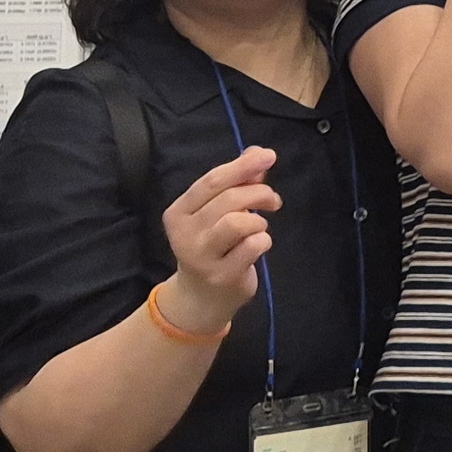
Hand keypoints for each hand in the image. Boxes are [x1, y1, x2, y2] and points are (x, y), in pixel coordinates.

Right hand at [157, 143, 279, 328]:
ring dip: (258, 221)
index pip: (211, 181)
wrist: (201, 299)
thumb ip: (236, 183)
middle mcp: (184, 234)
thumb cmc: (212, 247)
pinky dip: (263, 241)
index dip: (242, 166)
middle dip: (259, 193)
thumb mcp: (216, 214)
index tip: (268, 156)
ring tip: (259, 229)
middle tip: (273, 201)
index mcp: (178, 213)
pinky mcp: (222, 276)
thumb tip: (258, 152)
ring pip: (238, 222)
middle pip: (229, 199)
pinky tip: (258, 247)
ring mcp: (201, 257)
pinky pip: (253, 246)